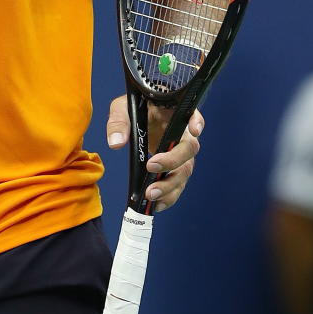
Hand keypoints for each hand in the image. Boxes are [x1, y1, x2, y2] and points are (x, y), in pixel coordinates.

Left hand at [105, 95, 203, 211]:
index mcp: (175, 113)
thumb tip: (116, 143)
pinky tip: (156, 205)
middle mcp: (183, 134)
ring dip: (170, 184)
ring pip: (185, 171)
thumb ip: (119, 122)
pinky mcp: (174, 168)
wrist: (138, 119)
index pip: (193, 115)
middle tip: (152, 166)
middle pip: (189, 149)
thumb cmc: (134, 108)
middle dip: (172, 161)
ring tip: (151, 194)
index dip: (197, 123)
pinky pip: (177, 184)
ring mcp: (180, 153)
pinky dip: (169, 196)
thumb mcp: (123, 108)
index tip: (193, 130)